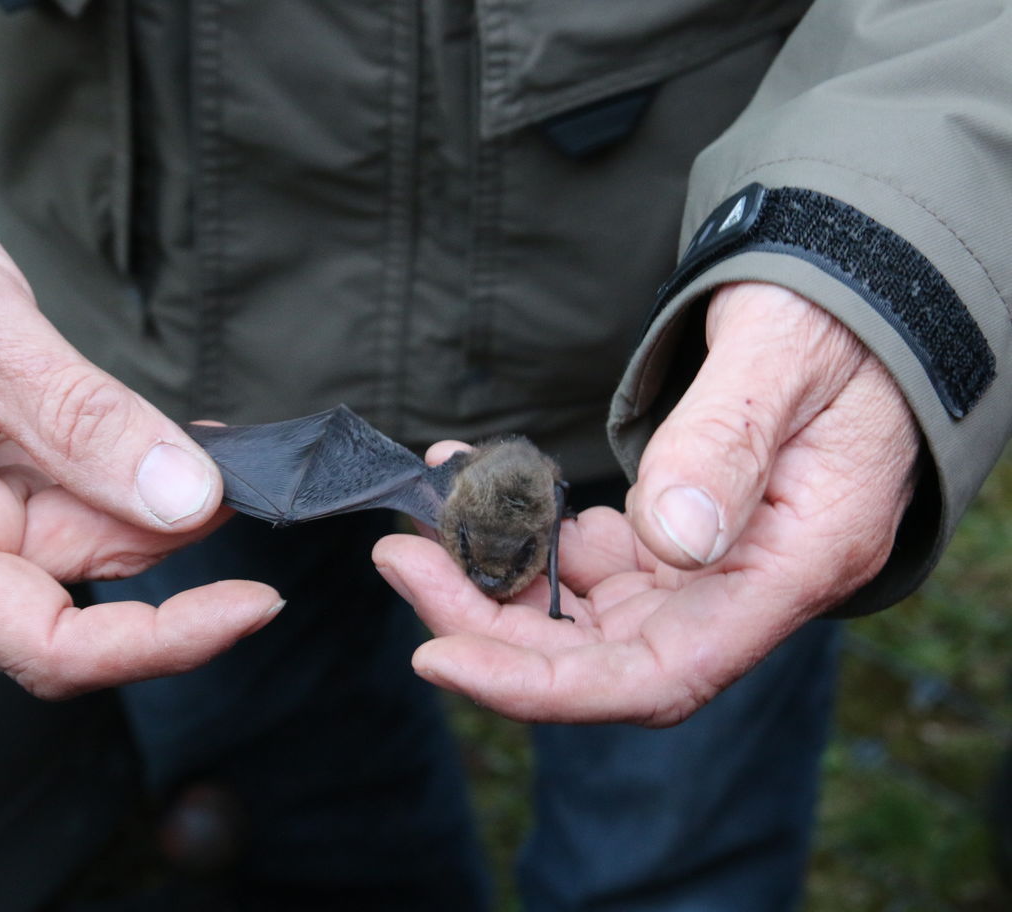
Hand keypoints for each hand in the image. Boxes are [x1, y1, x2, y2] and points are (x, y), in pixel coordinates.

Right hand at [0, 142, 281, 697]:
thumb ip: (88, 424)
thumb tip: (185, 497)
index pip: (49, 644)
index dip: (162, 641)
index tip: (250, 604)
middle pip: (81, 588)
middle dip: (171, 537)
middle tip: (244, 480)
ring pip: (88, 536)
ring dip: (156, 499)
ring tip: (214, 448)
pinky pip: (72, 492)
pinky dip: (127, 467)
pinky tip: (174, 442)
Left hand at [374, 282, 918, 723]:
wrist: (855, 305)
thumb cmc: (834, 318)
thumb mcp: (786, 354)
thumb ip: (728, 442)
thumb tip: (669, 541)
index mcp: (797, 564)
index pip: (662, 675)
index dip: (544, 687)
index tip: (438, 655)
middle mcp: (748, 588)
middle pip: (602, 658)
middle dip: (487, 623)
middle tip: (398, 556)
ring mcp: (709, 569)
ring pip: (584, 617)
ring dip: (493, 577)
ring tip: (422, 514)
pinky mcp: (678, 540)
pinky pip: (588, 565)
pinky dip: (524, 531)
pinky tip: (474, 480)